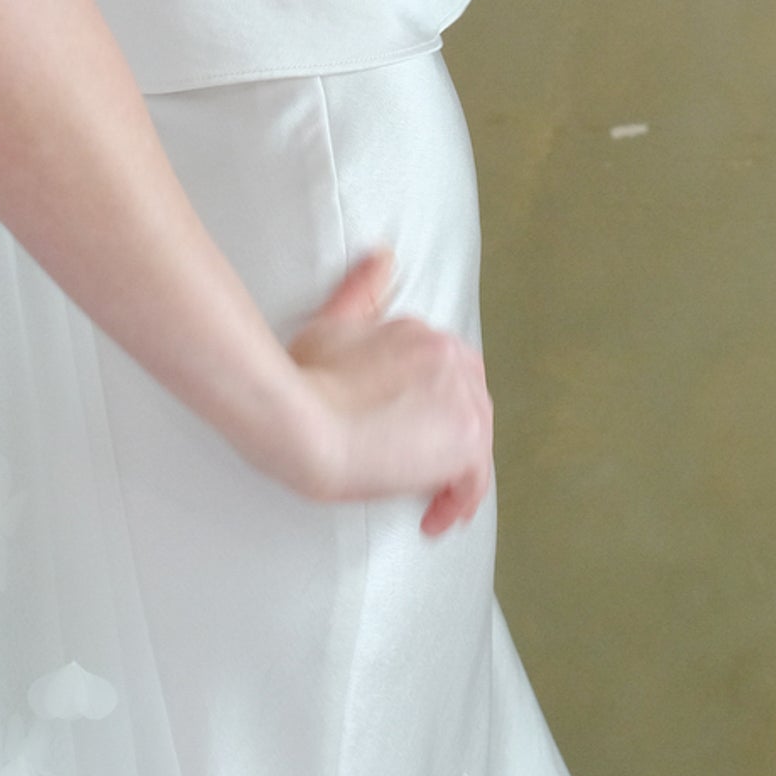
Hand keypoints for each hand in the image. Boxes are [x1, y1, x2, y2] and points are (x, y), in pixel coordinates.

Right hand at [282, 246, 492, 535]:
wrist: (300, 423)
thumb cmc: (304, 379)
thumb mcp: (333, 323)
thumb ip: (361, 292)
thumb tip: (383, 256)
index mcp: (424, 335)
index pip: (449, 372)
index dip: (432, 406)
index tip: (409, 430)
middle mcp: (452, 359)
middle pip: (469, 404)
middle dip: (447, 437)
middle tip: (416, 468)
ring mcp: (461, 399)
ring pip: (475, 439)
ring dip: (454, 470)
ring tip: (424, 498)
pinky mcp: (464, 442)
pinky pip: (475, 478)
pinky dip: (459, 500)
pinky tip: (434, 519)